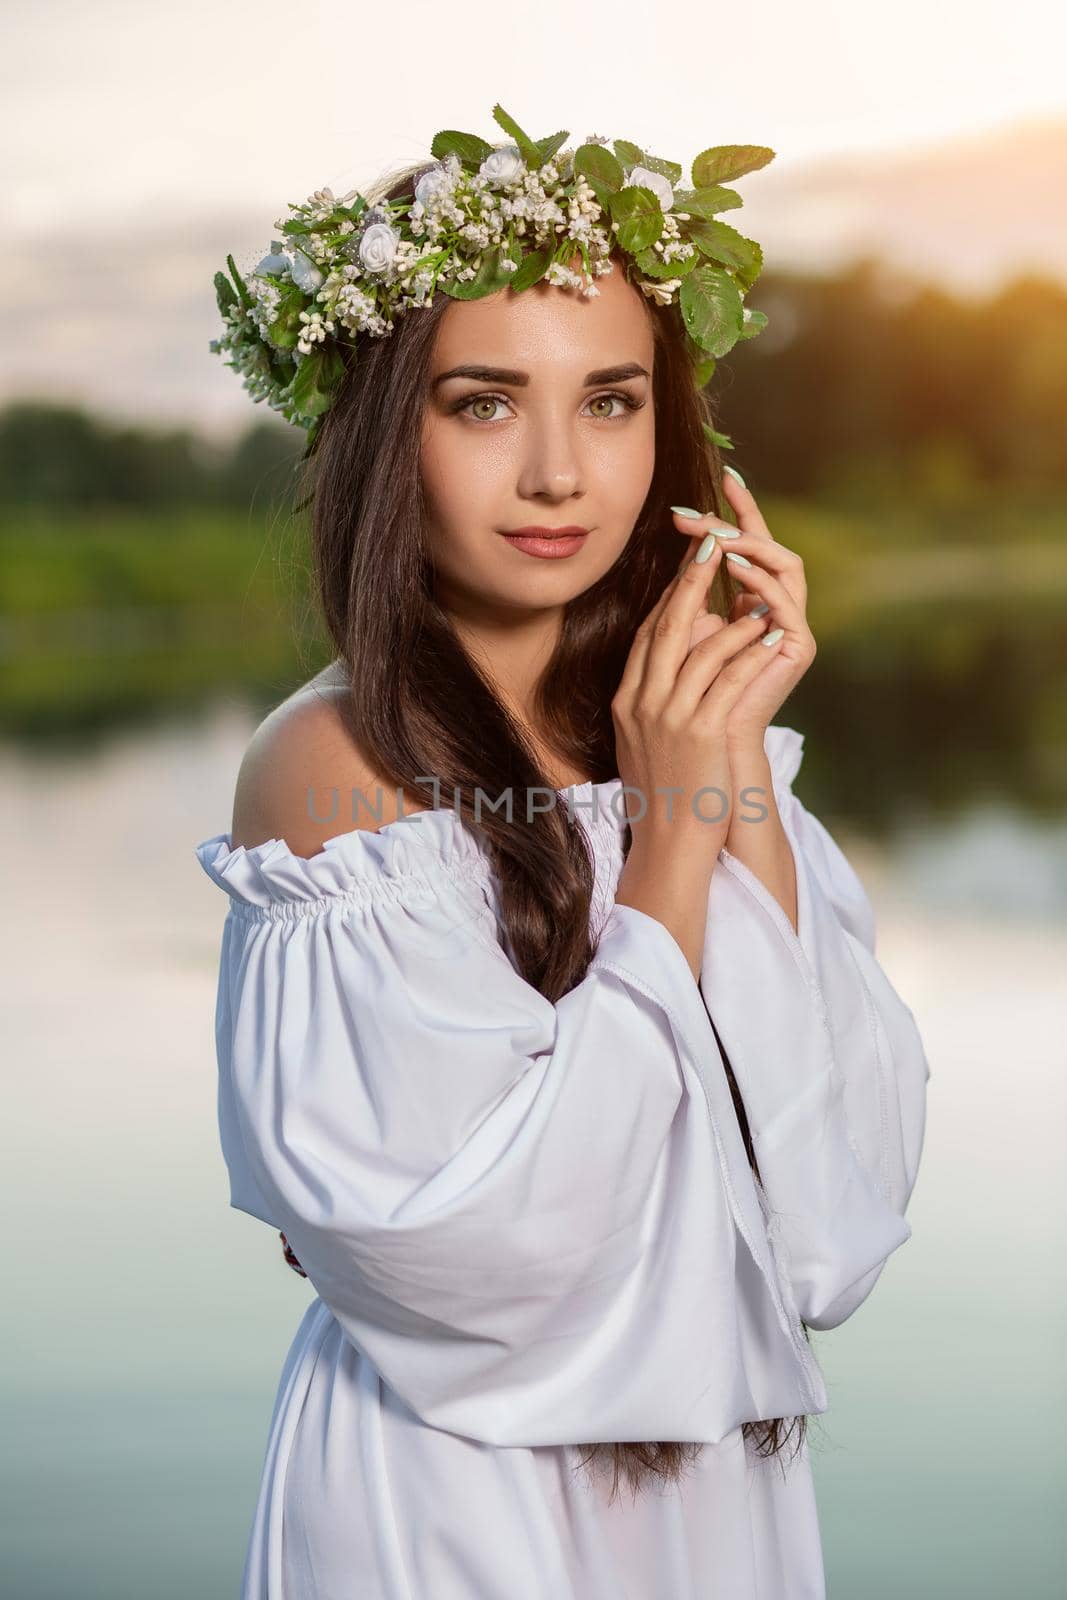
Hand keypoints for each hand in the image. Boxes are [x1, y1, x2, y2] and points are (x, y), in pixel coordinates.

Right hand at [612, 529, 785, 854]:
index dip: (671, 593)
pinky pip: (730, 679)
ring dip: (731, 611)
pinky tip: (770, 633)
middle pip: (668, 627)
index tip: (691, 563)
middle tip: (713, 542)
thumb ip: (660, 695)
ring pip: (701, 648)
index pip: (649, 634)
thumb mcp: (649, 738)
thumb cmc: (667, 793)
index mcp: (628, 701)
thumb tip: (685, 658)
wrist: (668, 844)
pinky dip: (751, 651)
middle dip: (692, 581)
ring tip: (756, 588)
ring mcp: (670, 717)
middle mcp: (643, 703)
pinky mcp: (701, 733)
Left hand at [670, 471, 815, 748]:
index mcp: (754, 604)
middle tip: (697, 513)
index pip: (749, 545)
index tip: (716, 478)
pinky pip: (785, 602)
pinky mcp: (800, 647)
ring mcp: (793, 626)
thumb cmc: (691, 699)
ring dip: (749, 546)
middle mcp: (779, 610)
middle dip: (735, 522)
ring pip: (784, 565)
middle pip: (768, 548)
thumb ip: (689, 600)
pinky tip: (734, 568)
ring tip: (715, 535)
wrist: (709, 750)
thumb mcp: (684, 636)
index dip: (736, 512)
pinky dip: (760, 582)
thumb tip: (684, 554)